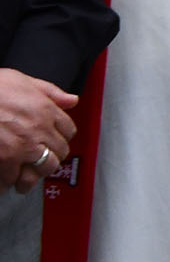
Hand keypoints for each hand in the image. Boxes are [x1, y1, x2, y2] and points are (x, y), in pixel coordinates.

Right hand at [0, 67, 74, 188]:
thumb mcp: (22, 80)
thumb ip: (49, 92)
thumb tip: (72, 100)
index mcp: (46, 110)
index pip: (69, 130)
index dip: (62, 136)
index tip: (54, 139)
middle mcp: (40, 130)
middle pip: (60, 151)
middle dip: (52, 155)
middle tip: (42, 159)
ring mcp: (24, 147)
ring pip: (45, 168)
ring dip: (37, 172)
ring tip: (28, 176)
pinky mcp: (6, 159)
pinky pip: (16, 177)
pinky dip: (10, 181)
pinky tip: (6, 181)